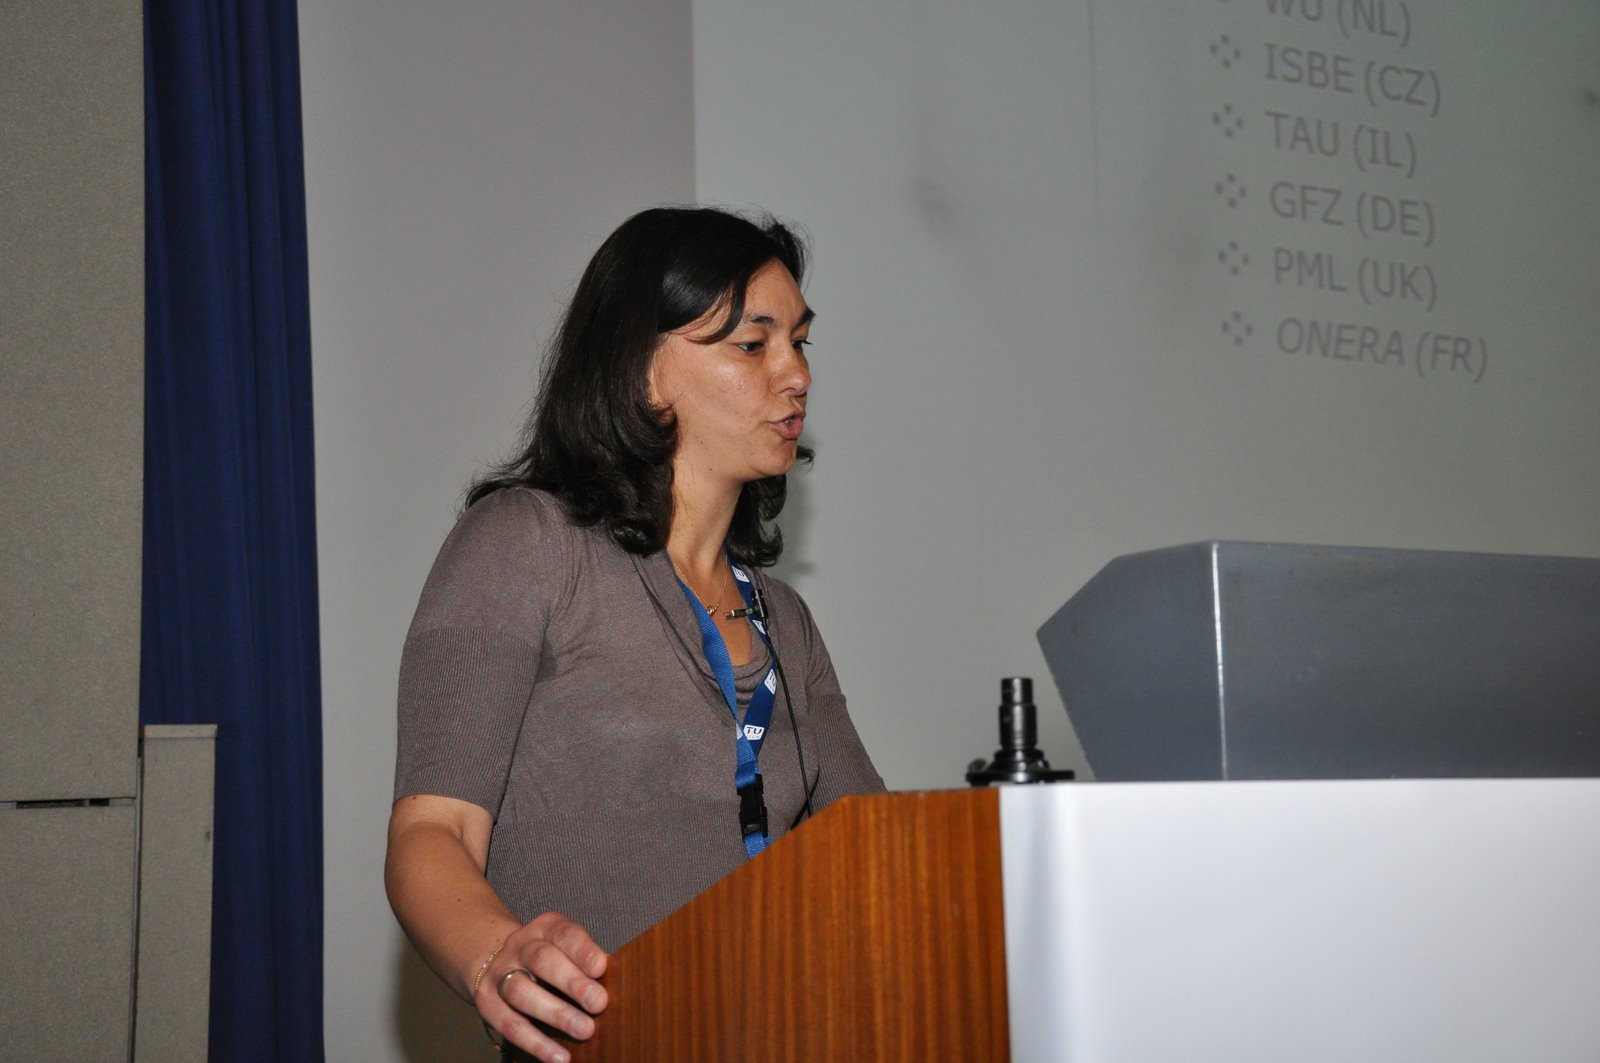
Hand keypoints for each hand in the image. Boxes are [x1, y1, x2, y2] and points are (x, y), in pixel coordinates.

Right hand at [477, 913, 608, 1062]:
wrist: (495, 960)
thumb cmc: (549, 959)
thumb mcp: (565, 949)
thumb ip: (586, 964)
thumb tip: (617, 987)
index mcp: (545, 928)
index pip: (564, 934)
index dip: (583, 950)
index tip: (602, 967)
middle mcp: (520, 946)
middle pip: (543, 961)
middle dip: (572, 982)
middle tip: (599, 1003)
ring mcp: (500, 973)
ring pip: (522, 992)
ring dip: (556, 1014)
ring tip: (585, 1031)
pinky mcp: (488, 1003)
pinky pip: (510, 1024)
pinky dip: (535, 1043)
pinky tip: (559, 1056)